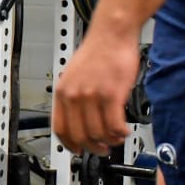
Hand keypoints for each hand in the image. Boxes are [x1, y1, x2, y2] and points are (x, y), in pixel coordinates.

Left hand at [52, 18, 138, 155]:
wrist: (112, 34)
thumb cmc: (97, 52)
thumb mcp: (74, 75)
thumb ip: (73, 97)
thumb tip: (77, 120)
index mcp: (63, 91)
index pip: (60, 128)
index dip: (69, 144)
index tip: (77, 150)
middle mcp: (74, 95)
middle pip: (80, 135)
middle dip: (93, 147)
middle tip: (103, 148)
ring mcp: (92, 95)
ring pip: (98, 134)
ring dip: (110, 141)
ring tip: (116, 137)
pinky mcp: (111, 94)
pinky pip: (115, 126)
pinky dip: (120, 133)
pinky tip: (124, 129)